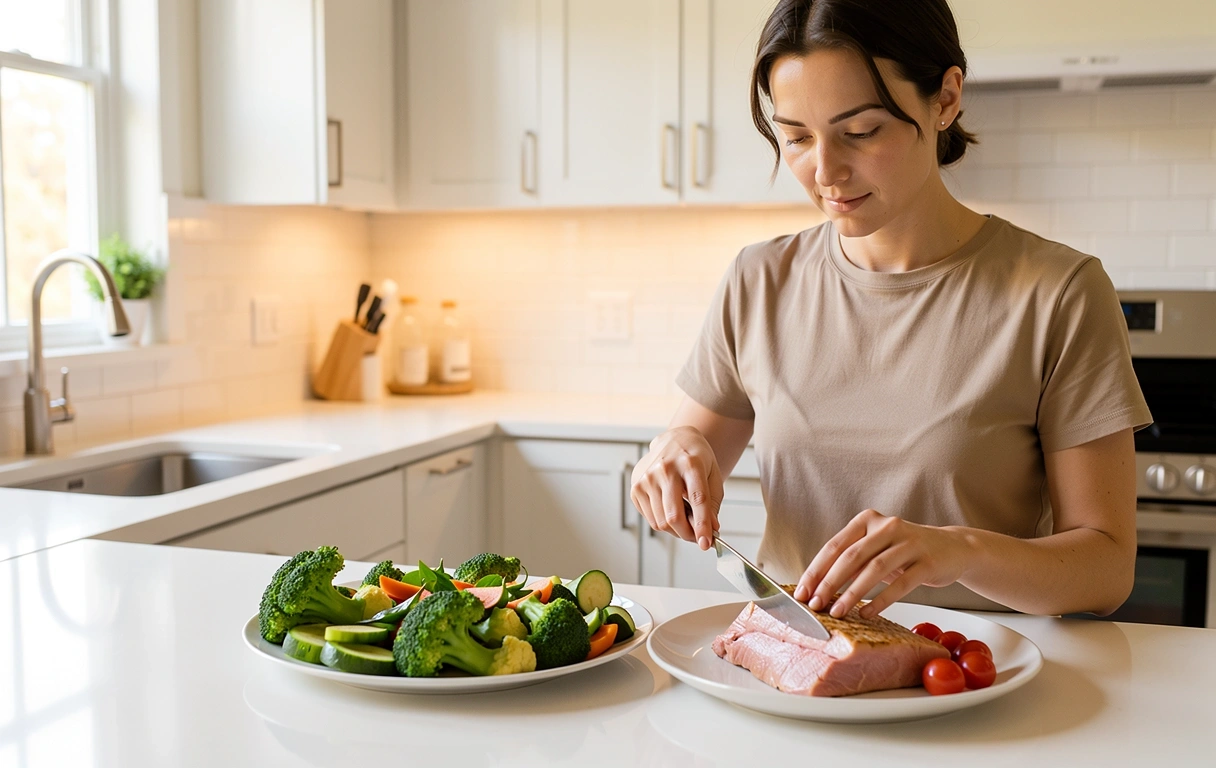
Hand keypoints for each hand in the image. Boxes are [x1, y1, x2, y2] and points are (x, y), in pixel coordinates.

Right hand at [631, 426, 723, 549]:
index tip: (706, 543)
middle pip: (674, 516)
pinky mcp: (636, 487)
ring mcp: (647, 478)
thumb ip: (713, 504)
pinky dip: (664, 523)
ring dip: (677, 530)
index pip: (697, 500)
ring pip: (661, 522)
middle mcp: (665, 469)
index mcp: (690, 463)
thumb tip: (711, 530)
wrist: (674, 440)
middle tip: (698, 538)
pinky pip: (651, 519)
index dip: (702, 525)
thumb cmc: (696, 459)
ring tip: (686, 521)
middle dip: (688, 534)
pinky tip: (671, 511)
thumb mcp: (713, 476)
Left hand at [793, 509, 973, 618]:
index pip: (835, 546)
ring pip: (874, 569)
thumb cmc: (905, 551)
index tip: (802, 592)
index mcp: (868, 520)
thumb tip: (818, 587)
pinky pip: (901, 583)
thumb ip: (852, 561)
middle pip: (851, 556)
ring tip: (837, 612)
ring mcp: (910, 543)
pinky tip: (867, 614)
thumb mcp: (876, 549)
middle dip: (829, 583)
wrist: (953, 548)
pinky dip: (881, 600)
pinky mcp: (928, 562)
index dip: (816, 570)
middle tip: (815, 605)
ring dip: (852, 593)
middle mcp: (888, 526)